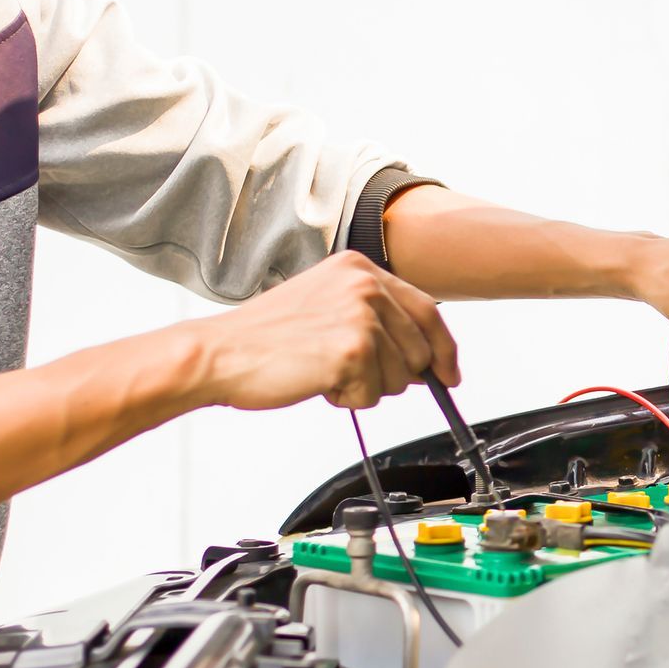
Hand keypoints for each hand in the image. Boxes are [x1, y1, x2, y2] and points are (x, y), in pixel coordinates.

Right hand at [184, 252, 460, 409]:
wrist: (219, 353)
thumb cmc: (266, 338)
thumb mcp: (327, 305)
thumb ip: (374, 317)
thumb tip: (425, 355)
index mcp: (360, 269)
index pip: (428, 311)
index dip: (443, 349)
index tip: (449, 374)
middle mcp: (366, 285)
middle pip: (420, 350)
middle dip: (393, 375)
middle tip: (347, 372)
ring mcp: (361, 315)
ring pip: (399, 378)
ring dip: (364, 387)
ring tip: (322, 369)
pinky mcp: (353, 350)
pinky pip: (373, 396)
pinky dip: (347, 399)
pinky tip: (316, 380)